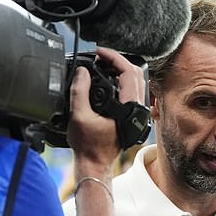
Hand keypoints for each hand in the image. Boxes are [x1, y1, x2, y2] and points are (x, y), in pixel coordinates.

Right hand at [67, 47, 145, 176]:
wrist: (94, 163)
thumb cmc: (88, 145)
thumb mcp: (78, 116)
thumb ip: (80, 91)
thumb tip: (83, 71)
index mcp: (129, 108)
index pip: (128, 73)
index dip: (114, 58)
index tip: (99, 52)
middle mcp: (137, 109)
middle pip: (135, 73)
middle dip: (117, 61)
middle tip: (100, 56)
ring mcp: (136, 112)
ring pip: (135, 81)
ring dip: (119, 69)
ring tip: (101, 64)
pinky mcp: (132, 114)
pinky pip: (131, 90)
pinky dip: (120, 80)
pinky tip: (106, 78)